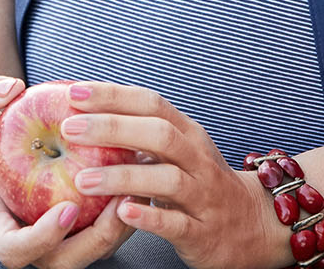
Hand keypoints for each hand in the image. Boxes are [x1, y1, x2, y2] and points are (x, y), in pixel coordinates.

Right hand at [0, 74, 136, 268]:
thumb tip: (11, 88)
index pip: (16, 249)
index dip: (44, 238)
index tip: (68, 208)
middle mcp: (27, 238)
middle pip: (62, 262)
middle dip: (97, 239)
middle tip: (122, 200)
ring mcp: (54, 238)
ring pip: (91, 251)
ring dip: (120, 227)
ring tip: (142, 185)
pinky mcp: (77, 229)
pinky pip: (104, 231)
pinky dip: (127, 211)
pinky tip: (144, 172)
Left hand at [60, 82, 292, 268]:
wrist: (253, 225)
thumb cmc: (201, 183)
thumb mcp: (180, 151)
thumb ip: (144, 133)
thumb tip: (91, 110)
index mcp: (188, 134)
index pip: (151, 104)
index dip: (114, 96)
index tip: (75, 92)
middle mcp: (197, 159)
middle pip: (159, 134)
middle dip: (112, 128)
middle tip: (69, 128)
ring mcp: (202, 195)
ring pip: (167, 179)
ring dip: (123, 176)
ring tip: (83, 180)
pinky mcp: (202, 231)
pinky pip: (176, 223)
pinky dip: (150, 217)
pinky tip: (123, 213)